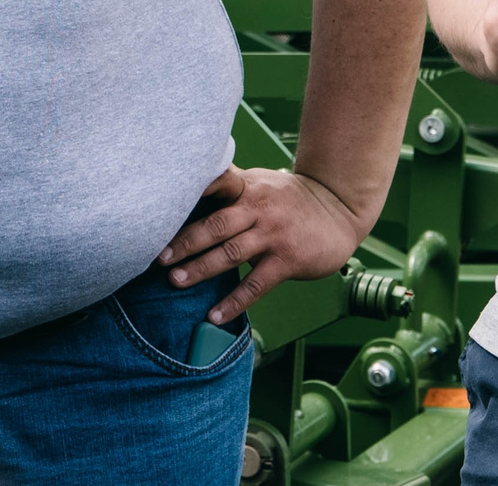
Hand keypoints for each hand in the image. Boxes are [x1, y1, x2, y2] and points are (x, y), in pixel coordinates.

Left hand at [155, 166, 369, 324]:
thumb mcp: (260, 183)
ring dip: (201, 269)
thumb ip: (229, 188)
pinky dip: (234, 302)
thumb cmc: (289, 198)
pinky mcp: (287, 260)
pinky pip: (256, 284)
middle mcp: (258, 208)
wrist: (339, 209)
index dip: (191, 192)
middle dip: (185, 242)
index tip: (162, 205)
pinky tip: (215, 315)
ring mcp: (273, 234)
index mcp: (247, 187)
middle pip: (216, 224)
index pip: (216, 183)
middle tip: (158, 257)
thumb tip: (186, 193)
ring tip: (176, 282)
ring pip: (231, 253)